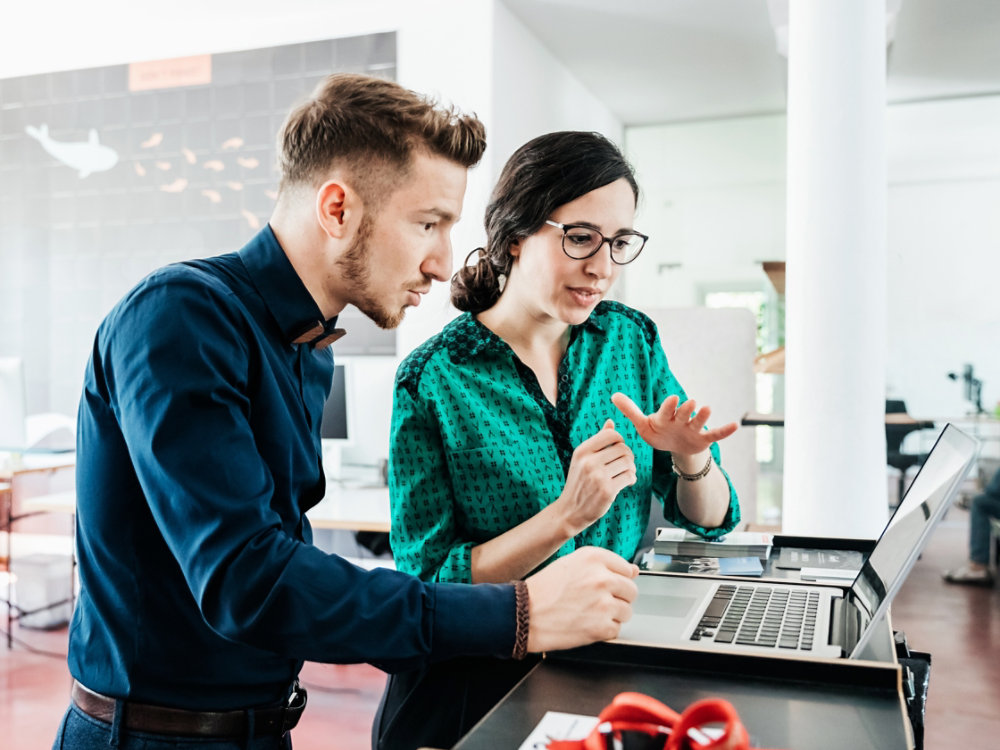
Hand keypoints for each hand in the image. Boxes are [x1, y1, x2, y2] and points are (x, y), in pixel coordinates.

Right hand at [524, 546, 638, 651]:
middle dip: (618, 598)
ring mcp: (604, 603)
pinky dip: (604, 631)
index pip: (626, 568)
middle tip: (597, 602)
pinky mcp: (601, 627)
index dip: (616, 579)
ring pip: (626, 611)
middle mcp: (602, 578)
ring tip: (589, 614)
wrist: (523, 614)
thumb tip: (634, 571)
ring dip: (612, 615)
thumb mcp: (571, 564)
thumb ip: (604, 565)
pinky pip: (616, 630)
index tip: (606, 586)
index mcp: (594, 558)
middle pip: (631, 591)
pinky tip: (586, 624)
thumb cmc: (543, 590)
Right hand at [556, 419, 636, 536]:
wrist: (570, 511)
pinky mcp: (607, 490)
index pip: (611, 435)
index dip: (620, 441)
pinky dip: (631, 479)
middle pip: (622, 448)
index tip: (619, 450)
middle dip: (628, 456)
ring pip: (628, 463)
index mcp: (582, 451)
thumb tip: (611, 422)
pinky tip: (626, 482)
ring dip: (631, 468)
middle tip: (625, 465)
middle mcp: (589, 462)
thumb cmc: (579, 483)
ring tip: (626, 474)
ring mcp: (598, 476)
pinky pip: (629, 477)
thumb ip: (598, 441)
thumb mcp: (582, 459)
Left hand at [611, 392, 737, 455]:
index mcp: (665, 417)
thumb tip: (613, 395)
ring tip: (707, 408)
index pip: (666, 410)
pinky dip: (724, 431)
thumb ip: (630, 410)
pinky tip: (735, 426)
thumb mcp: (643, 424)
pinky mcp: (703, 439)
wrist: (673, 446)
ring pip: (698, 421)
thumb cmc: (657, 432)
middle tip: (689, 402)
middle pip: (683, 413)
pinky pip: (715, 434)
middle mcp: (680, 419)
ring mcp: (693, 428)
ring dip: (702, 416)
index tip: (672, 398)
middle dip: (686, 409)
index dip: (669, 406)